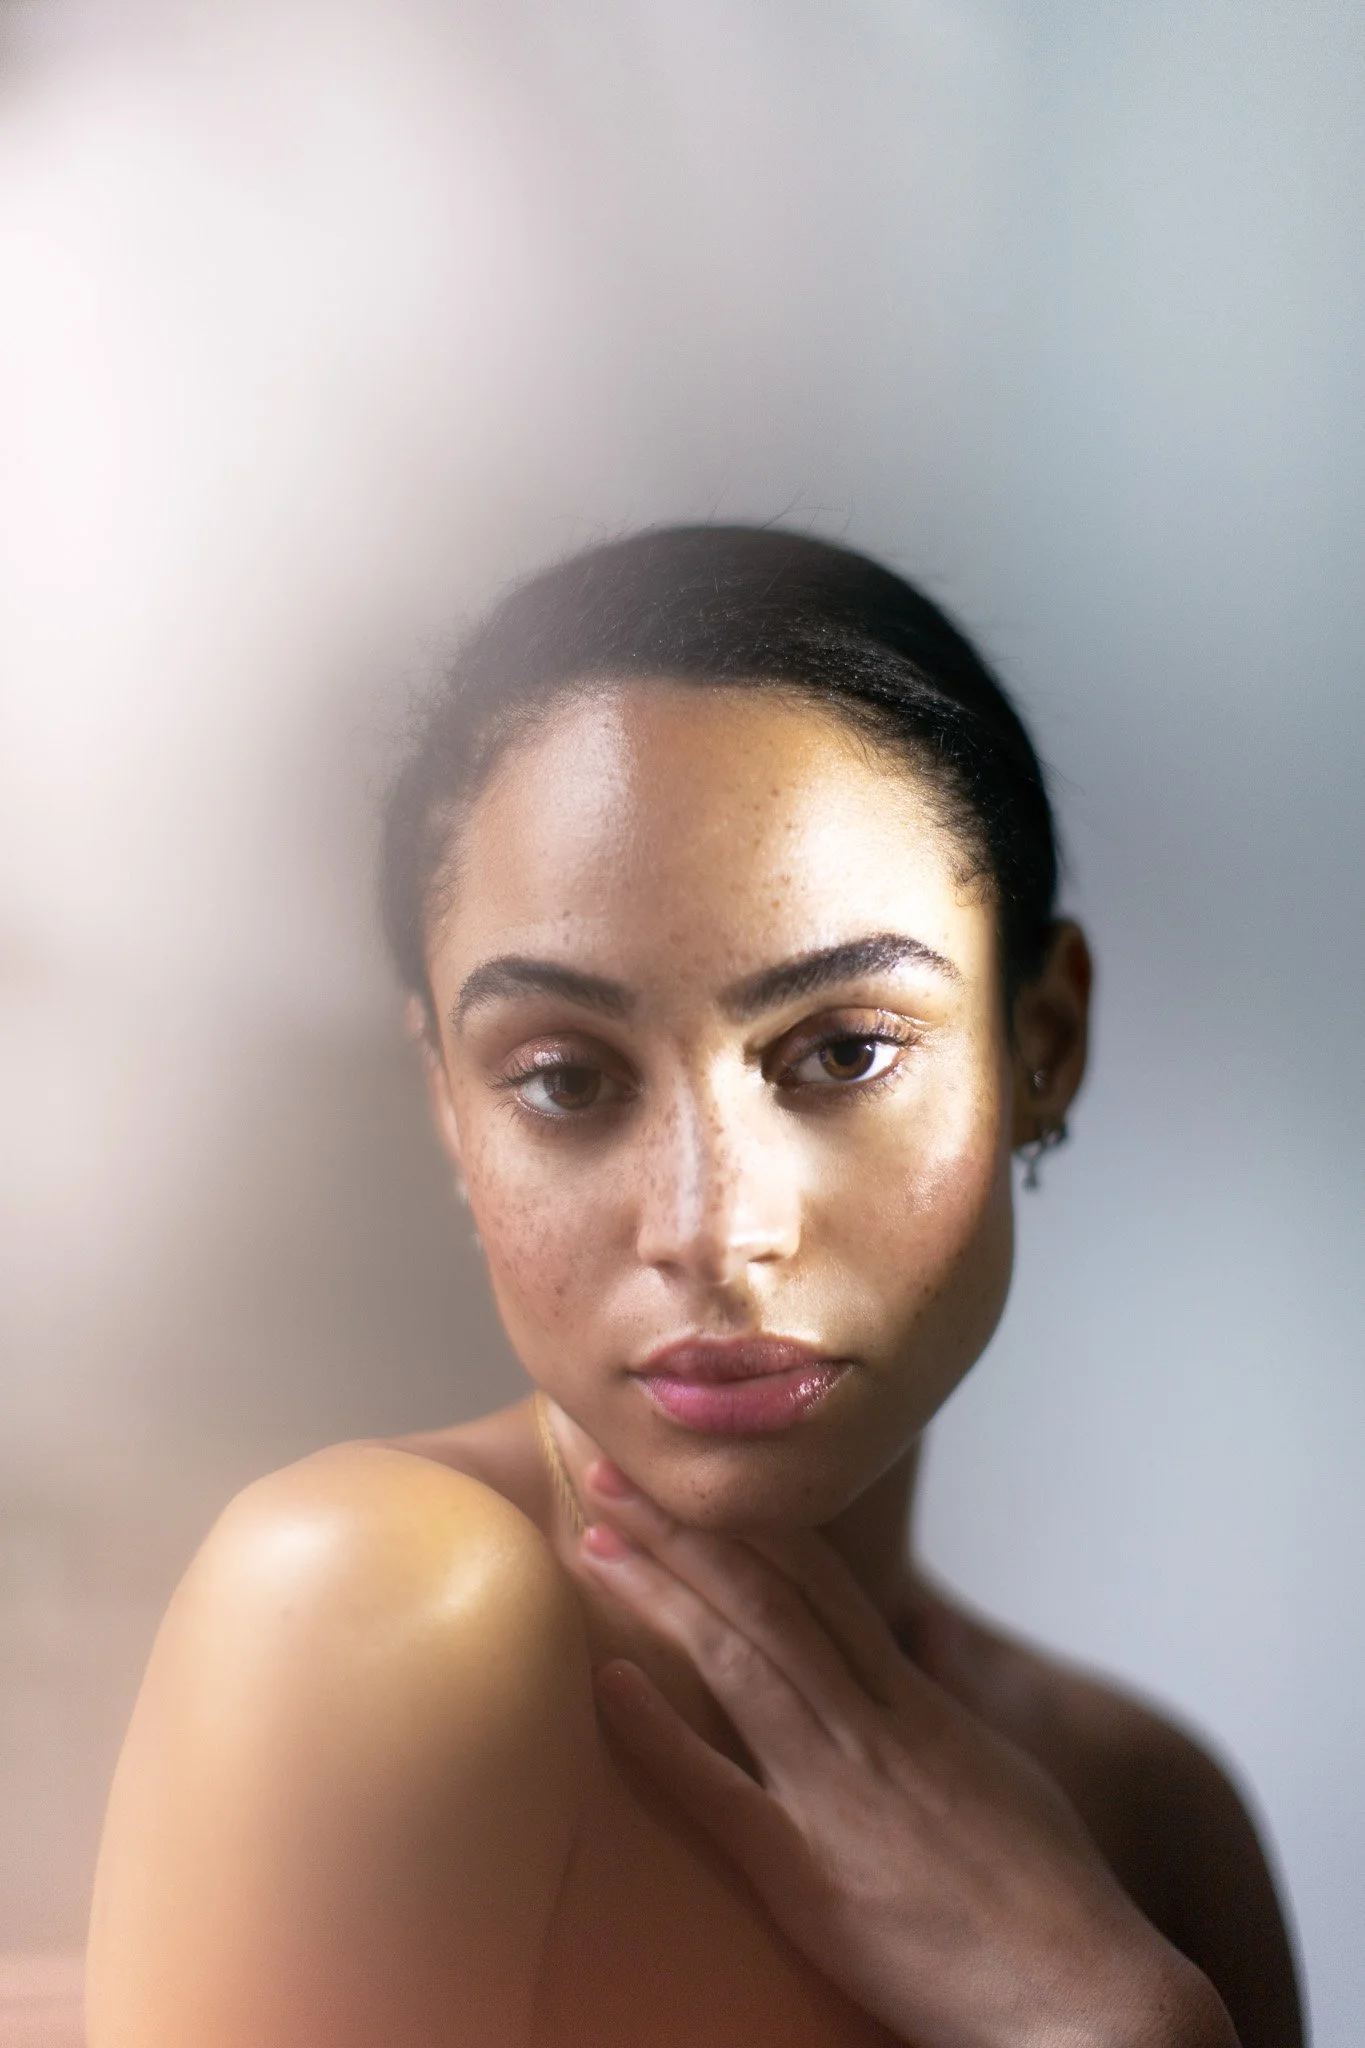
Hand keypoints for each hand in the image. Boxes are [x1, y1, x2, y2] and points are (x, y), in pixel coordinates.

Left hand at [575, 1466, 1236, 2047]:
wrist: (1088, 1997)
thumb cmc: (1052, 1894)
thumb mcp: (999, 1768)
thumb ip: (943, 1699)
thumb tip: (924, 1638)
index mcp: (915, 1700)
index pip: (819, 1578)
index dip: (747, 1518)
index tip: (689, 1473)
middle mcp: (874, 1726)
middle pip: (766, 1595)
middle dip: (685, 1528)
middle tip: (610, 1469)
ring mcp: (841, 1794)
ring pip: (742, 1659)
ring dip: (663, 1592)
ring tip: (596, 1538)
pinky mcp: (811, 1877)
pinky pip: (721, 1792)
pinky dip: (660, 1734)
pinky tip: (607, 1685)